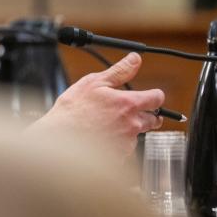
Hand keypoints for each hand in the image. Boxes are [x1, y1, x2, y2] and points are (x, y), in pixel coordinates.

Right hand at [31, 52, 164, 154]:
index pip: (157, 98)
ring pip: (138, 134)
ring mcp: (127, 143)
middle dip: (146, 115)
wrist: (59, 140)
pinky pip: (126, 150)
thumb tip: (134, 59)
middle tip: (127, 113)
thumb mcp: (93, 83)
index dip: (154, 96)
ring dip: (129, 130)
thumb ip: (119, 71)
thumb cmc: (72, 111)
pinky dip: (118, 145)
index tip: (148, 96)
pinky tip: (102, 139)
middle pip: (154, 120)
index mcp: (129, 104)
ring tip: (106, 127)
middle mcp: (132, 124)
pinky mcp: (120, 157)